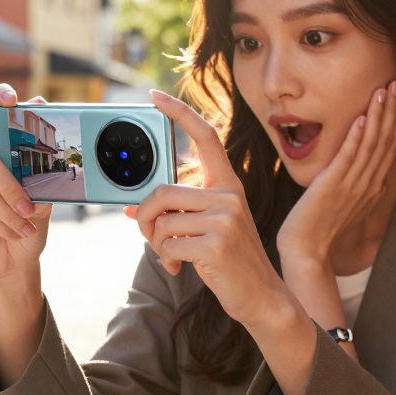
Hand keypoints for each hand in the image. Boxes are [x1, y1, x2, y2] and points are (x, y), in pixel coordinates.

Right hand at [0, 84, 52, 283]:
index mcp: (9, 157)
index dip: (1, 101)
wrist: (15, 261)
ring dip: (8, 212)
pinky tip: (13, 234)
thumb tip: (43, 183)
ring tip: (26, 228)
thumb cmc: (30, 227)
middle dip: (11, 187)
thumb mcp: (44, 209)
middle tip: (29, 209)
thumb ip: (43, 191)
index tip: (11, 98)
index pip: (0, 120)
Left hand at [125, 89, 295, 329]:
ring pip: (162, 220)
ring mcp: (225, 218)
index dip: (179, 113)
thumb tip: (133, 208)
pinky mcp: (216, 243)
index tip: (155, 96)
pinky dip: (165, 259)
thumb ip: (178, 212)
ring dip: (156, 244)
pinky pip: (168, 244)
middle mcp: (229, 196)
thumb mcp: (206, 229)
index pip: (205, 137)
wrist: (262, 297)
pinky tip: (178, 269)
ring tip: (171, 257)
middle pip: (163, 190)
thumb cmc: (229, 262)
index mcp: (229, 186)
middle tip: (152, 237)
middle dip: (147, 218)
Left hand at [276, 80, 395, 265]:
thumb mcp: (343, 200)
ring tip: (382, 90)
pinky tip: (361, 118)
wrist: (306, 251)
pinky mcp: (332, 186)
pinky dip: (356, 137)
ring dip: (378, 116)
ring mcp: (351, 186)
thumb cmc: (319, 226)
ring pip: (371, 145)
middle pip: (386, 141)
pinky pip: (348, 158)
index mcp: (371, 187)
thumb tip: (356, 163)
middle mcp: (367, 184)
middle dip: (392, 110)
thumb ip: (353, 181)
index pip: (390, 147)